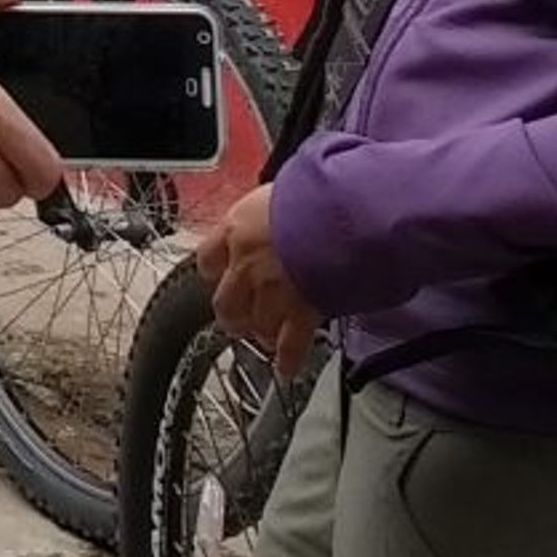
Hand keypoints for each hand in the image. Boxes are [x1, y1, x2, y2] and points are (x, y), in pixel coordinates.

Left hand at [196, 184, 318, 376]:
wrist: (347, 211)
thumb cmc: (321, 191)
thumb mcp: (283, 188)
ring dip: (259, 333)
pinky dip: (288, 359)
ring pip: (255, 324)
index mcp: (238, 228)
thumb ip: (272, 208)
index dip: (216, 269)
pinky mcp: (303, 311)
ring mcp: (273, 291)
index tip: (222, 273)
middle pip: (226, 301)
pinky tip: (286, 369)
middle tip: (238, 316)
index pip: (208, 257)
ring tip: (263, 338)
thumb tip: (281, 207)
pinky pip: (291, 344)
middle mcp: (247, 263)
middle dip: (232, 311)